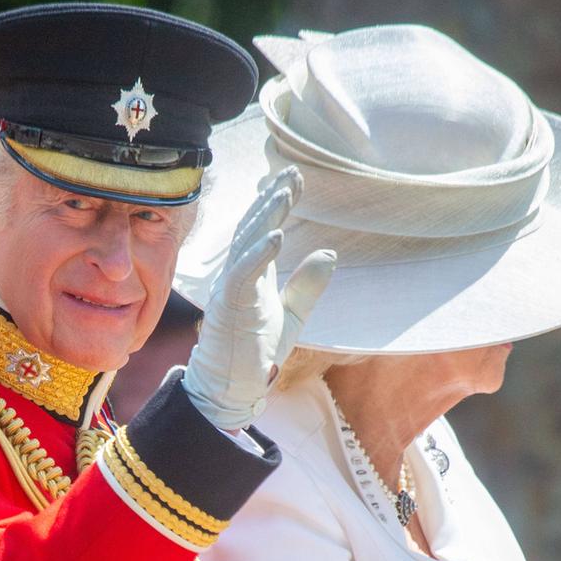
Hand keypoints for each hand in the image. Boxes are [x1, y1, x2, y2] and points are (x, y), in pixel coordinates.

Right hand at [182, 167, 336, 430]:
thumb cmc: (255, 352)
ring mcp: (231, 287)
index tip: (296, 180)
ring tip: (284, 193)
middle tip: (292, 173)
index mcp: (253, 273)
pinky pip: (243, 273)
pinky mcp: (230, 305)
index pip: (265, 229)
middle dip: (273, 199)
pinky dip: (260, 253)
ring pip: (246, 242)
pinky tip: (277, 236)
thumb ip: (308, 283)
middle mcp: (239, 273)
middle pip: (254, 227)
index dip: (279, 203)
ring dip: (266, 217)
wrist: (232, 387)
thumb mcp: (292, 313)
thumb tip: (330, 251)